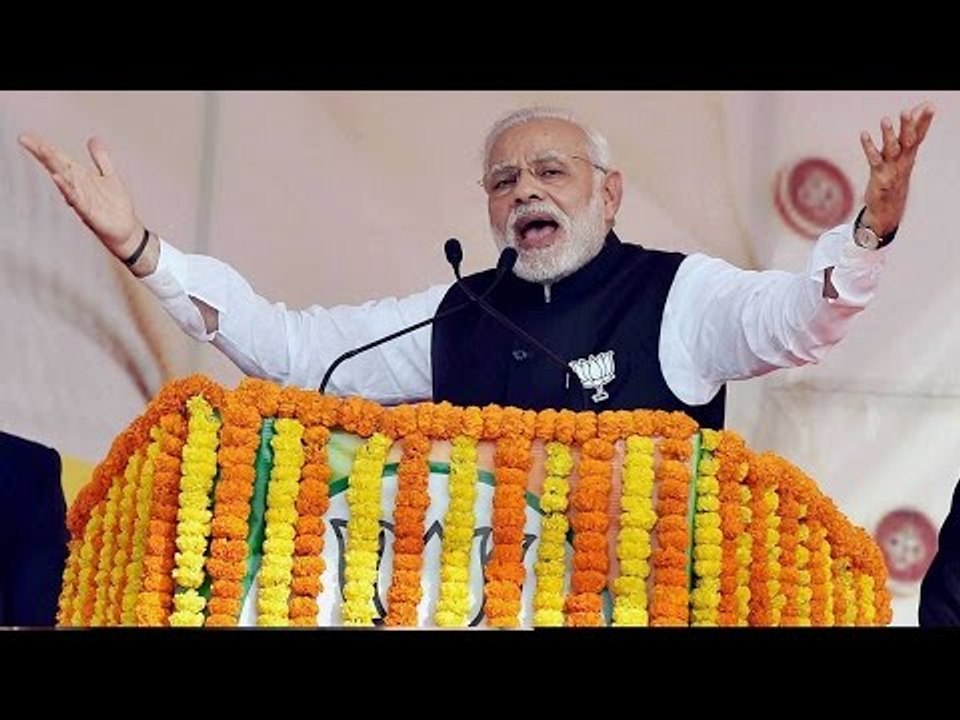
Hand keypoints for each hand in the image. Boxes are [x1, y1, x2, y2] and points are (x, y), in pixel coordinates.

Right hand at [18, 134, 144, 260]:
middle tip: (25, 139)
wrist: (126, 231)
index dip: (46, 148)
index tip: (27, 137)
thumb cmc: (115, 207)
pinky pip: (75, 199)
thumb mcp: (110, 176)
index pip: (61, 159)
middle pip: (59, 166)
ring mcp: (81, 199)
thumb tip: (93, 139)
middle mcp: (78, 187)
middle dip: (43, 153)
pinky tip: (58, 178)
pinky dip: (66, 189)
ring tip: (43, 151)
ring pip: (65, 180)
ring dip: (54, 166)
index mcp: (82, 177)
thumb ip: (101, 158)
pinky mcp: (88, 212)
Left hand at [859, 101, 935, 235]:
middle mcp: (903, 160)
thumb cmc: (895, 176)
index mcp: (910, 155)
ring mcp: (892, 168)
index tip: (930, 106)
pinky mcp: (879, 176)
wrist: (889, 207)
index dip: (925, 121)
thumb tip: (916, 113)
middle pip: (908, 140)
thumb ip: (908, 135)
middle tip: (906, 111)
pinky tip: (864, 134)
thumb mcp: (904, 157)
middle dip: (908, 126)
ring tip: (885, 119)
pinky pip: (874, 159)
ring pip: (892, 149)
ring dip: (889, 135)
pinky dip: (869, 147)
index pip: (920, 135)